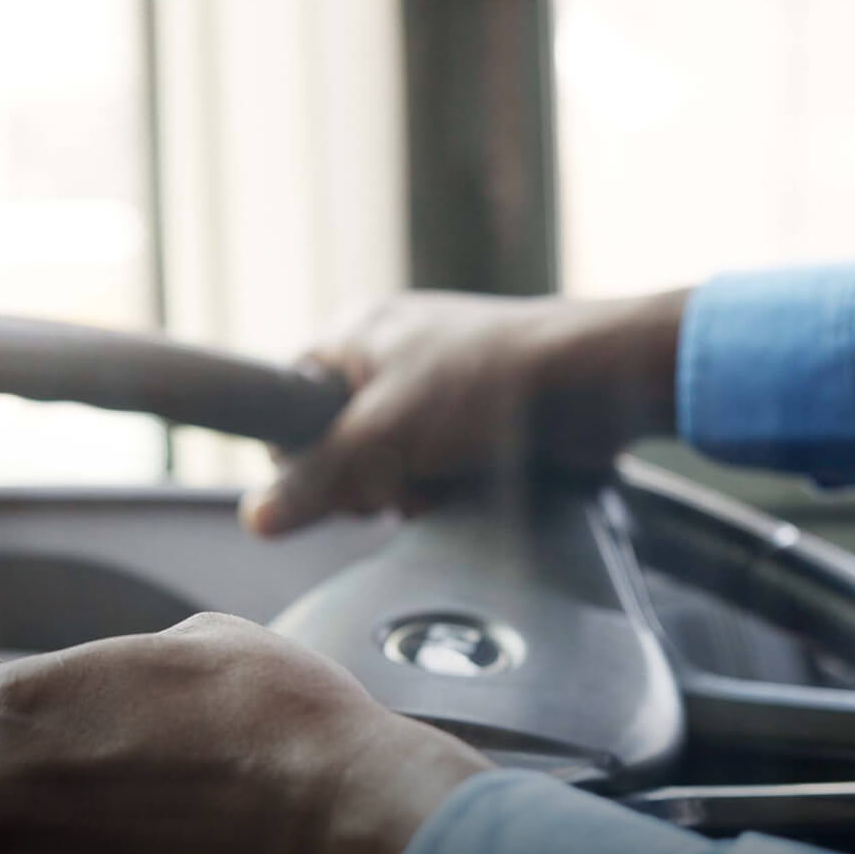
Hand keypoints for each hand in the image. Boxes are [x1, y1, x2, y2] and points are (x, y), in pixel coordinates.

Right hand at [241, 288, 688, 535]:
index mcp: (354, 335)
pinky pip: (432, 473)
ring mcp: (432, 392)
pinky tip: (464, 490)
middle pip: (337, 447)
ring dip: (408, 492)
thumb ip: (317, 477)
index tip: (332, 476)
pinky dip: (443, 490)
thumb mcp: (385, 433)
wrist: (597, 384)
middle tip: (398, 481)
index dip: (302, 453)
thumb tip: (256, 518)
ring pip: (387, 469)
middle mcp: (388, 358)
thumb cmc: (489, 382)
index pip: (288, 405)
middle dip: (365, 480)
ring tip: (439, 484)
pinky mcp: (473, 424)